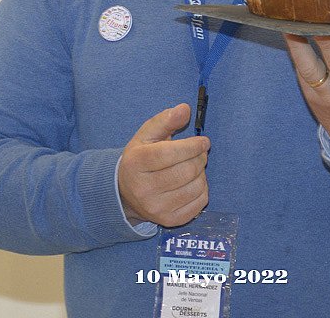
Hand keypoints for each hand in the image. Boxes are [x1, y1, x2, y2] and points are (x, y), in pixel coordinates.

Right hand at [117, 103, 209, 226]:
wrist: (126, 193)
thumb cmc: (140, 159)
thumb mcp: (146, 136)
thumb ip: (165, 120)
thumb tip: (185, 109)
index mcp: (136, 163)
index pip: (170, 153)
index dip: (192, 146)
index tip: (203, 142)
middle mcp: (143, 189)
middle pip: (186, 170)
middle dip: (200, 158)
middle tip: (200, 152)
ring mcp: (156, 208)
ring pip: (196, 186)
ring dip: (202, 173)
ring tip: (194, 167)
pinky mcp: (169, 221)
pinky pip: (200, 202)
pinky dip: (203, 189)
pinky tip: (193, 183)